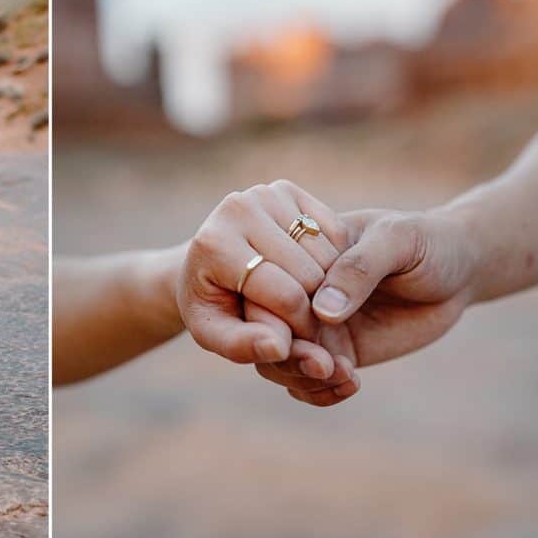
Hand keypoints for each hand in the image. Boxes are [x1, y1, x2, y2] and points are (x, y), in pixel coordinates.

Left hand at [177, 179, 349, 369]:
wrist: (203, 263)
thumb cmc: (211, 304)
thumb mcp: (215, 334)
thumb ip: (243, 347)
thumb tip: (278, 348)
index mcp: (215, 244)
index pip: (286, 295)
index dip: (303, 328)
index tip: (304, 344)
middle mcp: (238, 208)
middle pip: (311, 274)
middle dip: (317, 309)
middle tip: (309, 326)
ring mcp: (264, 193)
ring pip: (328, 254)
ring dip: (329, 287)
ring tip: (309, 304)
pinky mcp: (286, 189)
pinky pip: (334, 232)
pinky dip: (334, 261)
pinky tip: (313, 277)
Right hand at [254, 208, 477, 405]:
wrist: (459, 269)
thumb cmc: (426, 241)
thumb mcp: (397, 239)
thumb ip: (360, 268)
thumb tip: (322, 310)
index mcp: (297, 252)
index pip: (261, 285)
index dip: (269, 312)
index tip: (302, 330)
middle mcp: (297, 291)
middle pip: (262, 328)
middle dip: (284, 353)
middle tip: (323, 365)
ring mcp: (314, 324)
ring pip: (278, 361)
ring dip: (301, 377)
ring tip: (343, 376)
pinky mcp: (335, 352)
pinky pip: (308, 381)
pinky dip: (319, 392)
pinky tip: (350, 385)